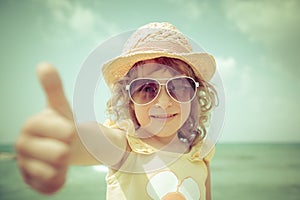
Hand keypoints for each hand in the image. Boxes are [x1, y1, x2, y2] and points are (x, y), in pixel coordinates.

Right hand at [15, 63, 74, 193]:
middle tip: (64, 145)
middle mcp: (23, 145)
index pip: (57, 130)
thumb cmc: (61, 125)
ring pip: (54, 171)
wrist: (61, 147)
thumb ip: (53, 88)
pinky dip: (59, 181)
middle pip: (59, 153)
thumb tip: (43, 64)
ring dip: (64, 165)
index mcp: (31, 125)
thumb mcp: (61, 107)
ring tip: (60, 158)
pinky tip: (59, 172)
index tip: (68, 130)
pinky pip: (50, 187)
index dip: (66, 130)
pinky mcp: (30, 181)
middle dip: (68, 148)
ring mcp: (25, 165)